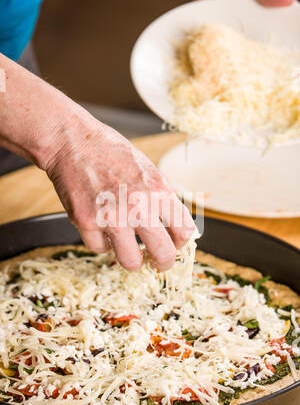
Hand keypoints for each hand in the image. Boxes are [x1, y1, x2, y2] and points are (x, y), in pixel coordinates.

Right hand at [0, 54, 194, 272]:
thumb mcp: (148, 169)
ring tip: (126, 248)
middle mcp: (139, 206)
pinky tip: (100, 227)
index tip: (174, 244)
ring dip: (130, 258)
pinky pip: (100, 249)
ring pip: (131, 262)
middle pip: (163, 254)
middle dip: (162, 263)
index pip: (185, 231)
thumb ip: (161, 198)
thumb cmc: (110, 152)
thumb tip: (172, 227)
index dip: (180, 242)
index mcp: (160, 191)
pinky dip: (101, 242)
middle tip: (157, 262)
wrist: (73, 141)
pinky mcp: (87, 222)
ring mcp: (112, 217)